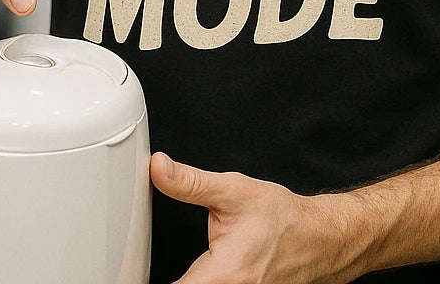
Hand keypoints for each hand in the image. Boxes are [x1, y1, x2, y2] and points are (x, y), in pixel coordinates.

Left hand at [150, 152, 363, 283]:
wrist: (315, 239)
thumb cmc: (280, 219)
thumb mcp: (234, 191)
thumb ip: (191, 182)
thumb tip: (158, 168)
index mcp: (221, 277)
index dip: (139, 281)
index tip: (124, 270)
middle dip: (154, 277)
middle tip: (129, 266)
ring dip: (179, 280)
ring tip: (143, 270)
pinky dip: (192, 283)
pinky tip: (188, 273)